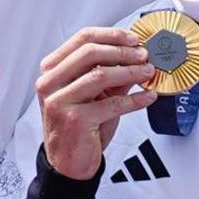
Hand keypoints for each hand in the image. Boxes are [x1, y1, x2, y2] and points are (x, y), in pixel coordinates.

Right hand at [35, 26, 156, 181]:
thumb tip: (138, 55)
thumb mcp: (95, 94)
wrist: (68, 163)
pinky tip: (148, 97)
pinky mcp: (74, 120)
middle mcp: (50, 83)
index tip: (133, 39)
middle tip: (144, 55)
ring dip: (130, 72)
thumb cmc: (80, 126)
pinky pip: (111, 104)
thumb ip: (112, 74)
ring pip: (100, 75)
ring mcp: (59, 101)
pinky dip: (134, 99)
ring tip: (148, 72)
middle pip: (90, 52)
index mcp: (52, 70)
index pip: (82, 39)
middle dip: (122, 51)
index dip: (111, 35)